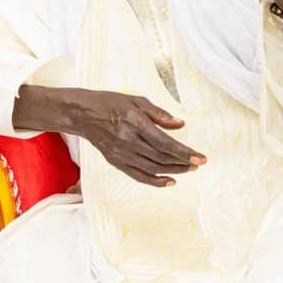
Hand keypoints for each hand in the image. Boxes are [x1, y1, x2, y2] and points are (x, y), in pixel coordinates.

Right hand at [71, 89, 205, 186]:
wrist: (82, 113)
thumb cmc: (109, 103)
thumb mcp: (135, 100)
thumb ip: (159, 113)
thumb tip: (180, 125)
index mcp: (133, 122)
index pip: (164, 142)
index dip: (184, 152)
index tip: (200, 157)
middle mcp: (127, 140)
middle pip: (161, 157)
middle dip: (183, 162)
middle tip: (198, 163)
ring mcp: (120, 153)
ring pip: (152, 168)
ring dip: (174, 171)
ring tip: (189, 169)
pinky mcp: (115, 161)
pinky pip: (138, 175)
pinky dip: (155, 181)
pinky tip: (170, 181)